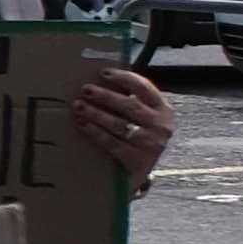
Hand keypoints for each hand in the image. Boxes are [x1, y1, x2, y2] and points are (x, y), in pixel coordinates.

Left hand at [73, 62, 172, 182]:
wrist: (145, 170)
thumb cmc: (140, 135)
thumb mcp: (145, 117)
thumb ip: (132, 100)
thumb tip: (102, 79)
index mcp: (164, 109)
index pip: (145, 87)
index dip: (124, 78)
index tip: (104, 72)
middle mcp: (161, 126)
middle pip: (130, 105)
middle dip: (106, 96)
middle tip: (85, 89)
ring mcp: (151, 144)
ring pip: (119, 124)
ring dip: (96, 113)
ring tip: (78, 106)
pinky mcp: (138, 160)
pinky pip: (112, 142)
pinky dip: (95, 132)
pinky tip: (82, 124)